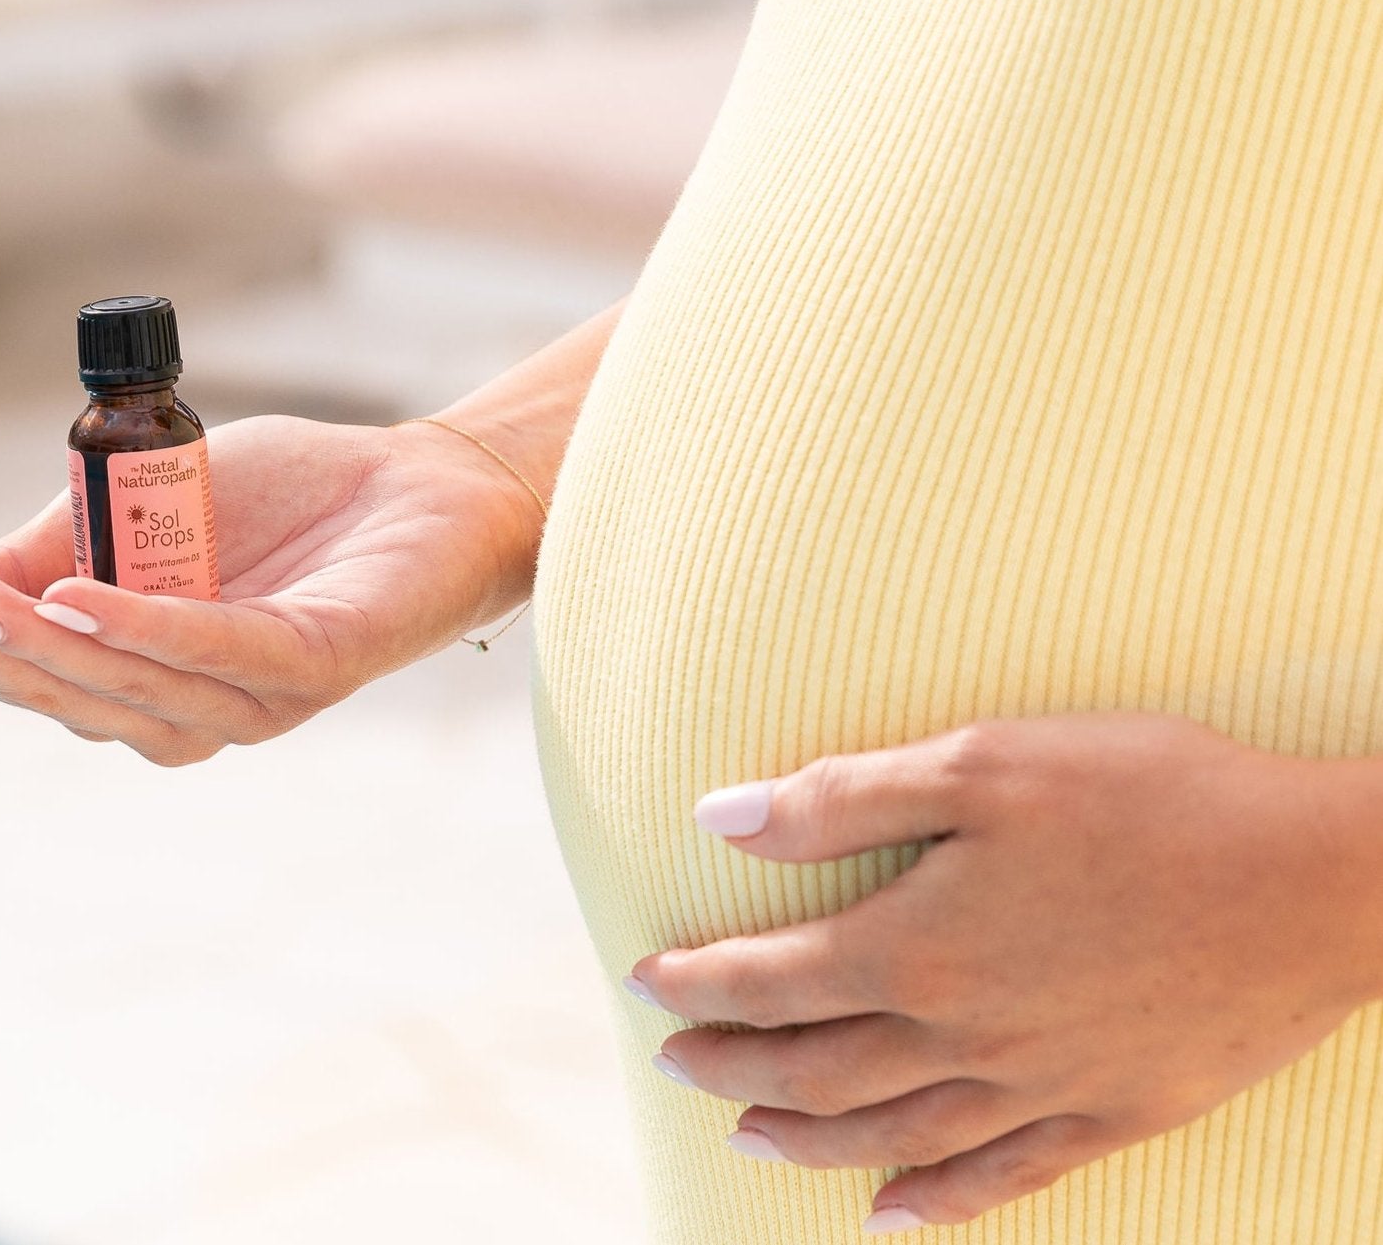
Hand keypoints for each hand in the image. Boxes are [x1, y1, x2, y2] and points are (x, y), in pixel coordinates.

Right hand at [0, 414, 542, 764]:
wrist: (429, 482)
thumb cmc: (288, 502)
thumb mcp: (142, 509)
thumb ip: (53, 551)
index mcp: (148, 676)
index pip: (30, 678)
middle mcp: (197, 706)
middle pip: (68, 696)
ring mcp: (259, 696)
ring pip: (132, 686)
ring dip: (41, 646)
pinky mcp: (319, 664)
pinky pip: (218, 652)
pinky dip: (143, 629)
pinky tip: (75, 599)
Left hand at [627, 714, 1382, 1232]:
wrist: (1322, 877)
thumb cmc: (1151, 797)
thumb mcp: (982, 761)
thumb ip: (840, 799)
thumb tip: (718, 819)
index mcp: (916, 945)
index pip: (769, 980)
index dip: (697, 982)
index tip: (646, 980)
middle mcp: (963, 1034)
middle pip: (812, 1071)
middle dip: (729, 1066)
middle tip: (672, 1062)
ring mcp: (1040, 1087)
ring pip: (889, 1137)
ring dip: (804, 1140)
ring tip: (746, 1139)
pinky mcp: (1114, 1112)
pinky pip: (1003, 1178)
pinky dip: (935, 1204)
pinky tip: (891, 1218)